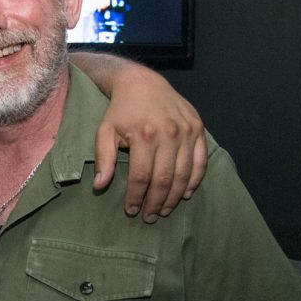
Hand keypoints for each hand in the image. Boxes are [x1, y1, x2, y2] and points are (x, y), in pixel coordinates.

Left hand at [94, 68, 205, 222]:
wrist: (143, 83)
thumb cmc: (121, 110)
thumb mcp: (104, 131)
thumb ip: (103, 159)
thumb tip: (100, 186)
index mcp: (144, 135)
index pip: (141, 177)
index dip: (136, 197)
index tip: (131, 211)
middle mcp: (169, 134)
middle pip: (164, 179)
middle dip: (156, 203)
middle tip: (150, 217)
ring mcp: (187, 131)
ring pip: (184, 174)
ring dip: (174, 197)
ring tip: (165, 210)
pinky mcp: (198, 129)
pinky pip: (200, 162)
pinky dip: (194, 180)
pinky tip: (184, 193)